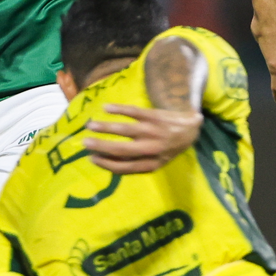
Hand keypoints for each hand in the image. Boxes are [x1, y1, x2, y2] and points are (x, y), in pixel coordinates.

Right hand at [83, 104, 202, 173]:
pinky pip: (134, 112)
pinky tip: (106, 108)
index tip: (91, 158)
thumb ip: (136, 163)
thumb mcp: (157, 162)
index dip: (106, 164)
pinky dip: (119, 109)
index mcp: (152, 164)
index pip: (124, 167)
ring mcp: (154, 132)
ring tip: (90, 125)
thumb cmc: (168, 148)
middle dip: (102, 146)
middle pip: (123, 150)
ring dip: (106, 127)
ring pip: (126, 130)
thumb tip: (108, 162)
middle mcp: (152, 149)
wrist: (191, 129)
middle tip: (84, 143)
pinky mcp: (155, 116)